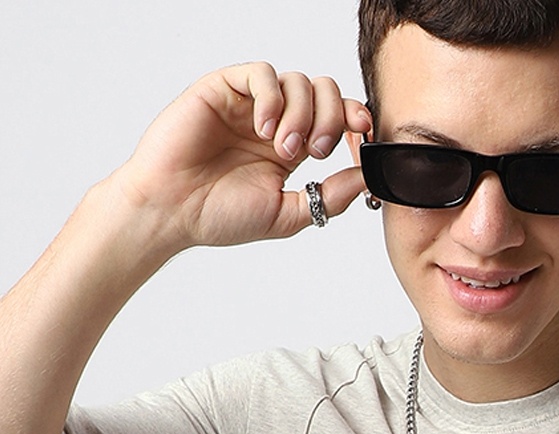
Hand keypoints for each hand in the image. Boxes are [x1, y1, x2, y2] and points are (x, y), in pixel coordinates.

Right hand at [112, 63, 370, 252]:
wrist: (171, 210)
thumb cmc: (219, 215)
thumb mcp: (288, 214)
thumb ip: (329, 197)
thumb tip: (367, 179)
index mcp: (294, 149)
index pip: (337, 119)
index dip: (356, 122)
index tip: (364, 138)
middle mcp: (276, 122)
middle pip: (325, 92)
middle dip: (332, 118)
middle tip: (315, 153)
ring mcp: (250, 104)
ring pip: (298, 81)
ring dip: (302, 115)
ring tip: (283, 149)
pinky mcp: (224, 88)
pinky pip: (262, 73)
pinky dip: (273, 98)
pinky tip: (265, 129)